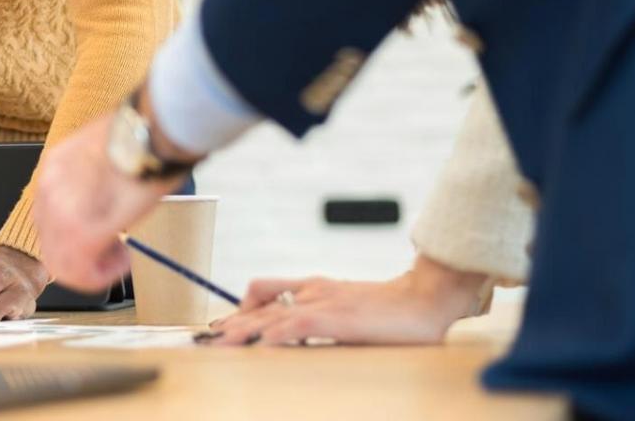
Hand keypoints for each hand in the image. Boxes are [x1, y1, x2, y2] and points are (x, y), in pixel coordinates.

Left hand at [34, 99, 194, 291]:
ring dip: (91, 267)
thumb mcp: (104, 154)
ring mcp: (59, 213)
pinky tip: (124, 258)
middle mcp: (48, 191)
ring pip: (61, 263)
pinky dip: (102, 273)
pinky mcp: (80, 233)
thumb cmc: (138, 138)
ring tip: (119, 255)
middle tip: (112, 250)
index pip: (50, 214)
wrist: (149, 133)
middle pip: (50, 241)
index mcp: (54, 168)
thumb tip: (102, 204)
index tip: (100, 232)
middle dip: (81, 254)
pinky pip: (81, 270)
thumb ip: (93, 182)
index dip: (75, 231)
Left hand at [203, 255, 489, 346]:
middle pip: (258, 303)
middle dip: (231, 323)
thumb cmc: (394, 312)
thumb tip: (302, 342)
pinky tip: (260, 348)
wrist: (426, 299)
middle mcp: (312, 290)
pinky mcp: (335, 317)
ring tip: (218, 346)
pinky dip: (274, 336)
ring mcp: (322, 301)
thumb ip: (327, 322)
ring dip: (241, 332)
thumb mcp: (352, 312)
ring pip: (269, 314)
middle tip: (208, 340)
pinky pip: (295, 325)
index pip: (265, 292)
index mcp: (316, 287)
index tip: (222, 326)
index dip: (240, 309)